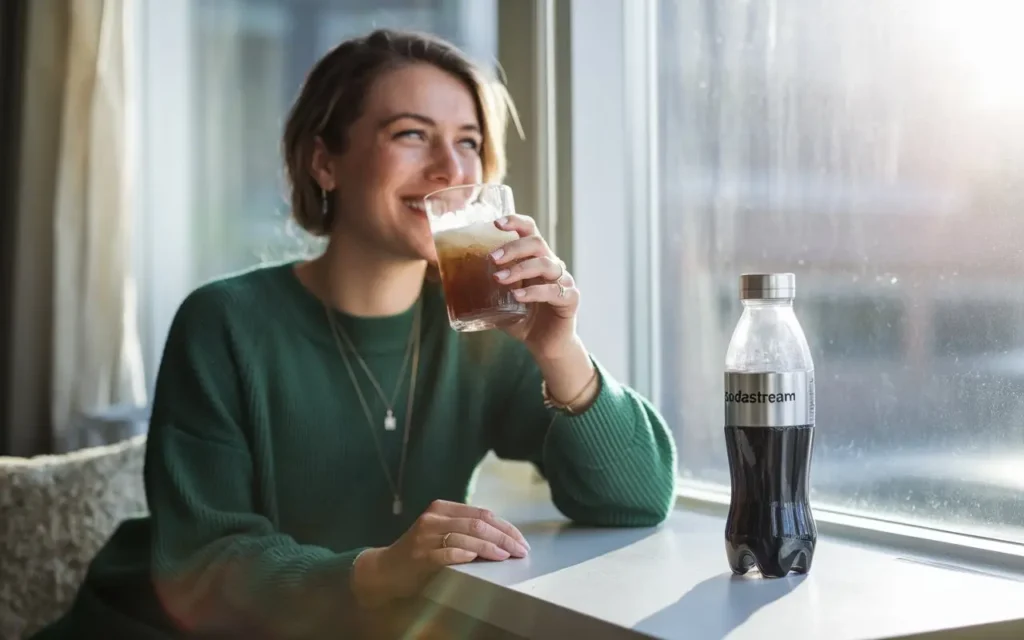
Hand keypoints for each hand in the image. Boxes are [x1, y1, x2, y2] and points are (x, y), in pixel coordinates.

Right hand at [351, 500, 528, 606]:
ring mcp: (426, 535)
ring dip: (491, 547)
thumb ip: (464, 530)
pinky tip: (478, 559)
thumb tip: (503, 539)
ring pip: (467, 537)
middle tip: (521, 551)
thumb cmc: (419, 553)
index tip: (521, 541)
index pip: (482, 514)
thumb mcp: (441, 533)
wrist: (385, 569)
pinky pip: (448, 553)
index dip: (505, 527)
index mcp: (442, 508)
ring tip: (507, 556)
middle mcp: (434, 518)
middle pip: (478, 524)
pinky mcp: (421, 555)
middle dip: (504, 538)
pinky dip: (466, 555)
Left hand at [491, 214, 579, 360]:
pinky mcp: (570, 299)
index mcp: (536, 259)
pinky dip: (535, 292)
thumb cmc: (523, 318)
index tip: (496, 223)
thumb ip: (484, 287)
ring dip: (520, 269)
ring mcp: (563, 281)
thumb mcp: (500, 300)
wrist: (545, 344)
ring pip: (546, 264)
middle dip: (513, 247)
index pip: (530, 231)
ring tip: (499, 278)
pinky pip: (554, 291)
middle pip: (537, 243)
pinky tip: (518, 296)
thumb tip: (447, 279)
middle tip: (492, 258)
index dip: (516, 222)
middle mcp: (552, 265)